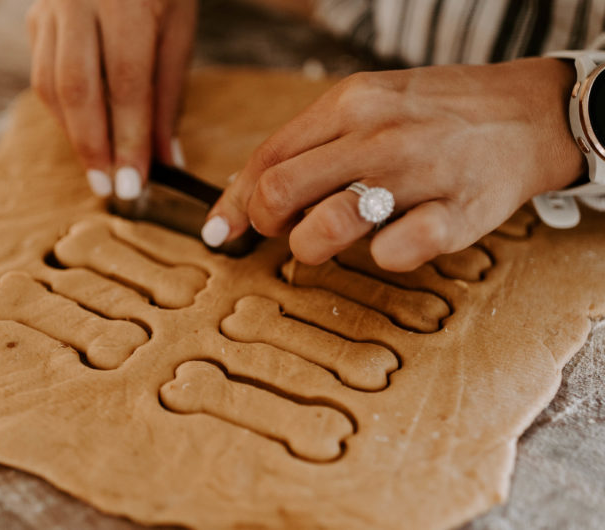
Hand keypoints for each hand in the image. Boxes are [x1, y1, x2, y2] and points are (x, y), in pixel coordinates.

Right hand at [27, 0, 196, 198]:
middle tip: (108, 189)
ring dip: (74, 135)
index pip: (126, 85)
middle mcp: (80, 1)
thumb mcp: (177, 31)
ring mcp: (51, 8)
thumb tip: (167, 159)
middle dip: (94, 147)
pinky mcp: (35, 18)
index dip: (129, 139)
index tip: (134, 184)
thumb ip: (167, 96)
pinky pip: (42, 75)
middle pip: (78, 90)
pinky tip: (82, 135)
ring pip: (51, 86)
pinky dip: (62, 113)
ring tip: (97, 169)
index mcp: (126, 3)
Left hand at [201, 58, 584, 270]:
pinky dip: (381, 257)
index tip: (220, 232)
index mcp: (350, 105)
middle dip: (267, 225)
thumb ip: (312, 145)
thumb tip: (247, 195)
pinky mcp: (458, 213)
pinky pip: (395, 251)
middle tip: (283, 232)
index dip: (235, 202)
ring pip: (326, 224)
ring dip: (310, 247)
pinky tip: (389, 245)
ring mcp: (418, 174)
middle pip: (280, 191)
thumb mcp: (370, 106)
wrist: (529, 112)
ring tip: (327, 242)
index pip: (266, 157)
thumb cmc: (437, 115)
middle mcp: (378, 135)